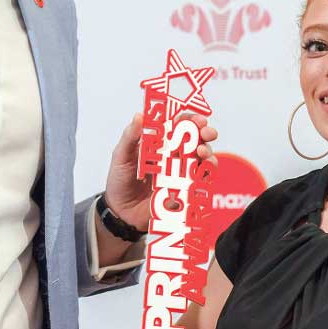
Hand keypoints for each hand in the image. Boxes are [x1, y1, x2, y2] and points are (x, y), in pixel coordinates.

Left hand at [104, 112, 217, 231]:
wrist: (120, 212)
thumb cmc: (120, 181)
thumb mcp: (121, 156)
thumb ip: (130, 136)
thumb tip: (139, 116)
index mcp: (160, 143)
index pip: (180, 126)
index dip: (191, 120)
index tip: (197, 120)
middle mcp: (174, 156)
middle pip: (196, 141)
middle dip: (205, 134)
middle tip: (206, 134)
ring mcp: (180, 173)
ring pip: (203, 160)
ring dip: (208, 154)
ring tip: (202, 153)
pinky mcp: (184, 191)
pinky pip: (200, 183)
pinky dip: (206, 177)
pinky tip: (202, 173)